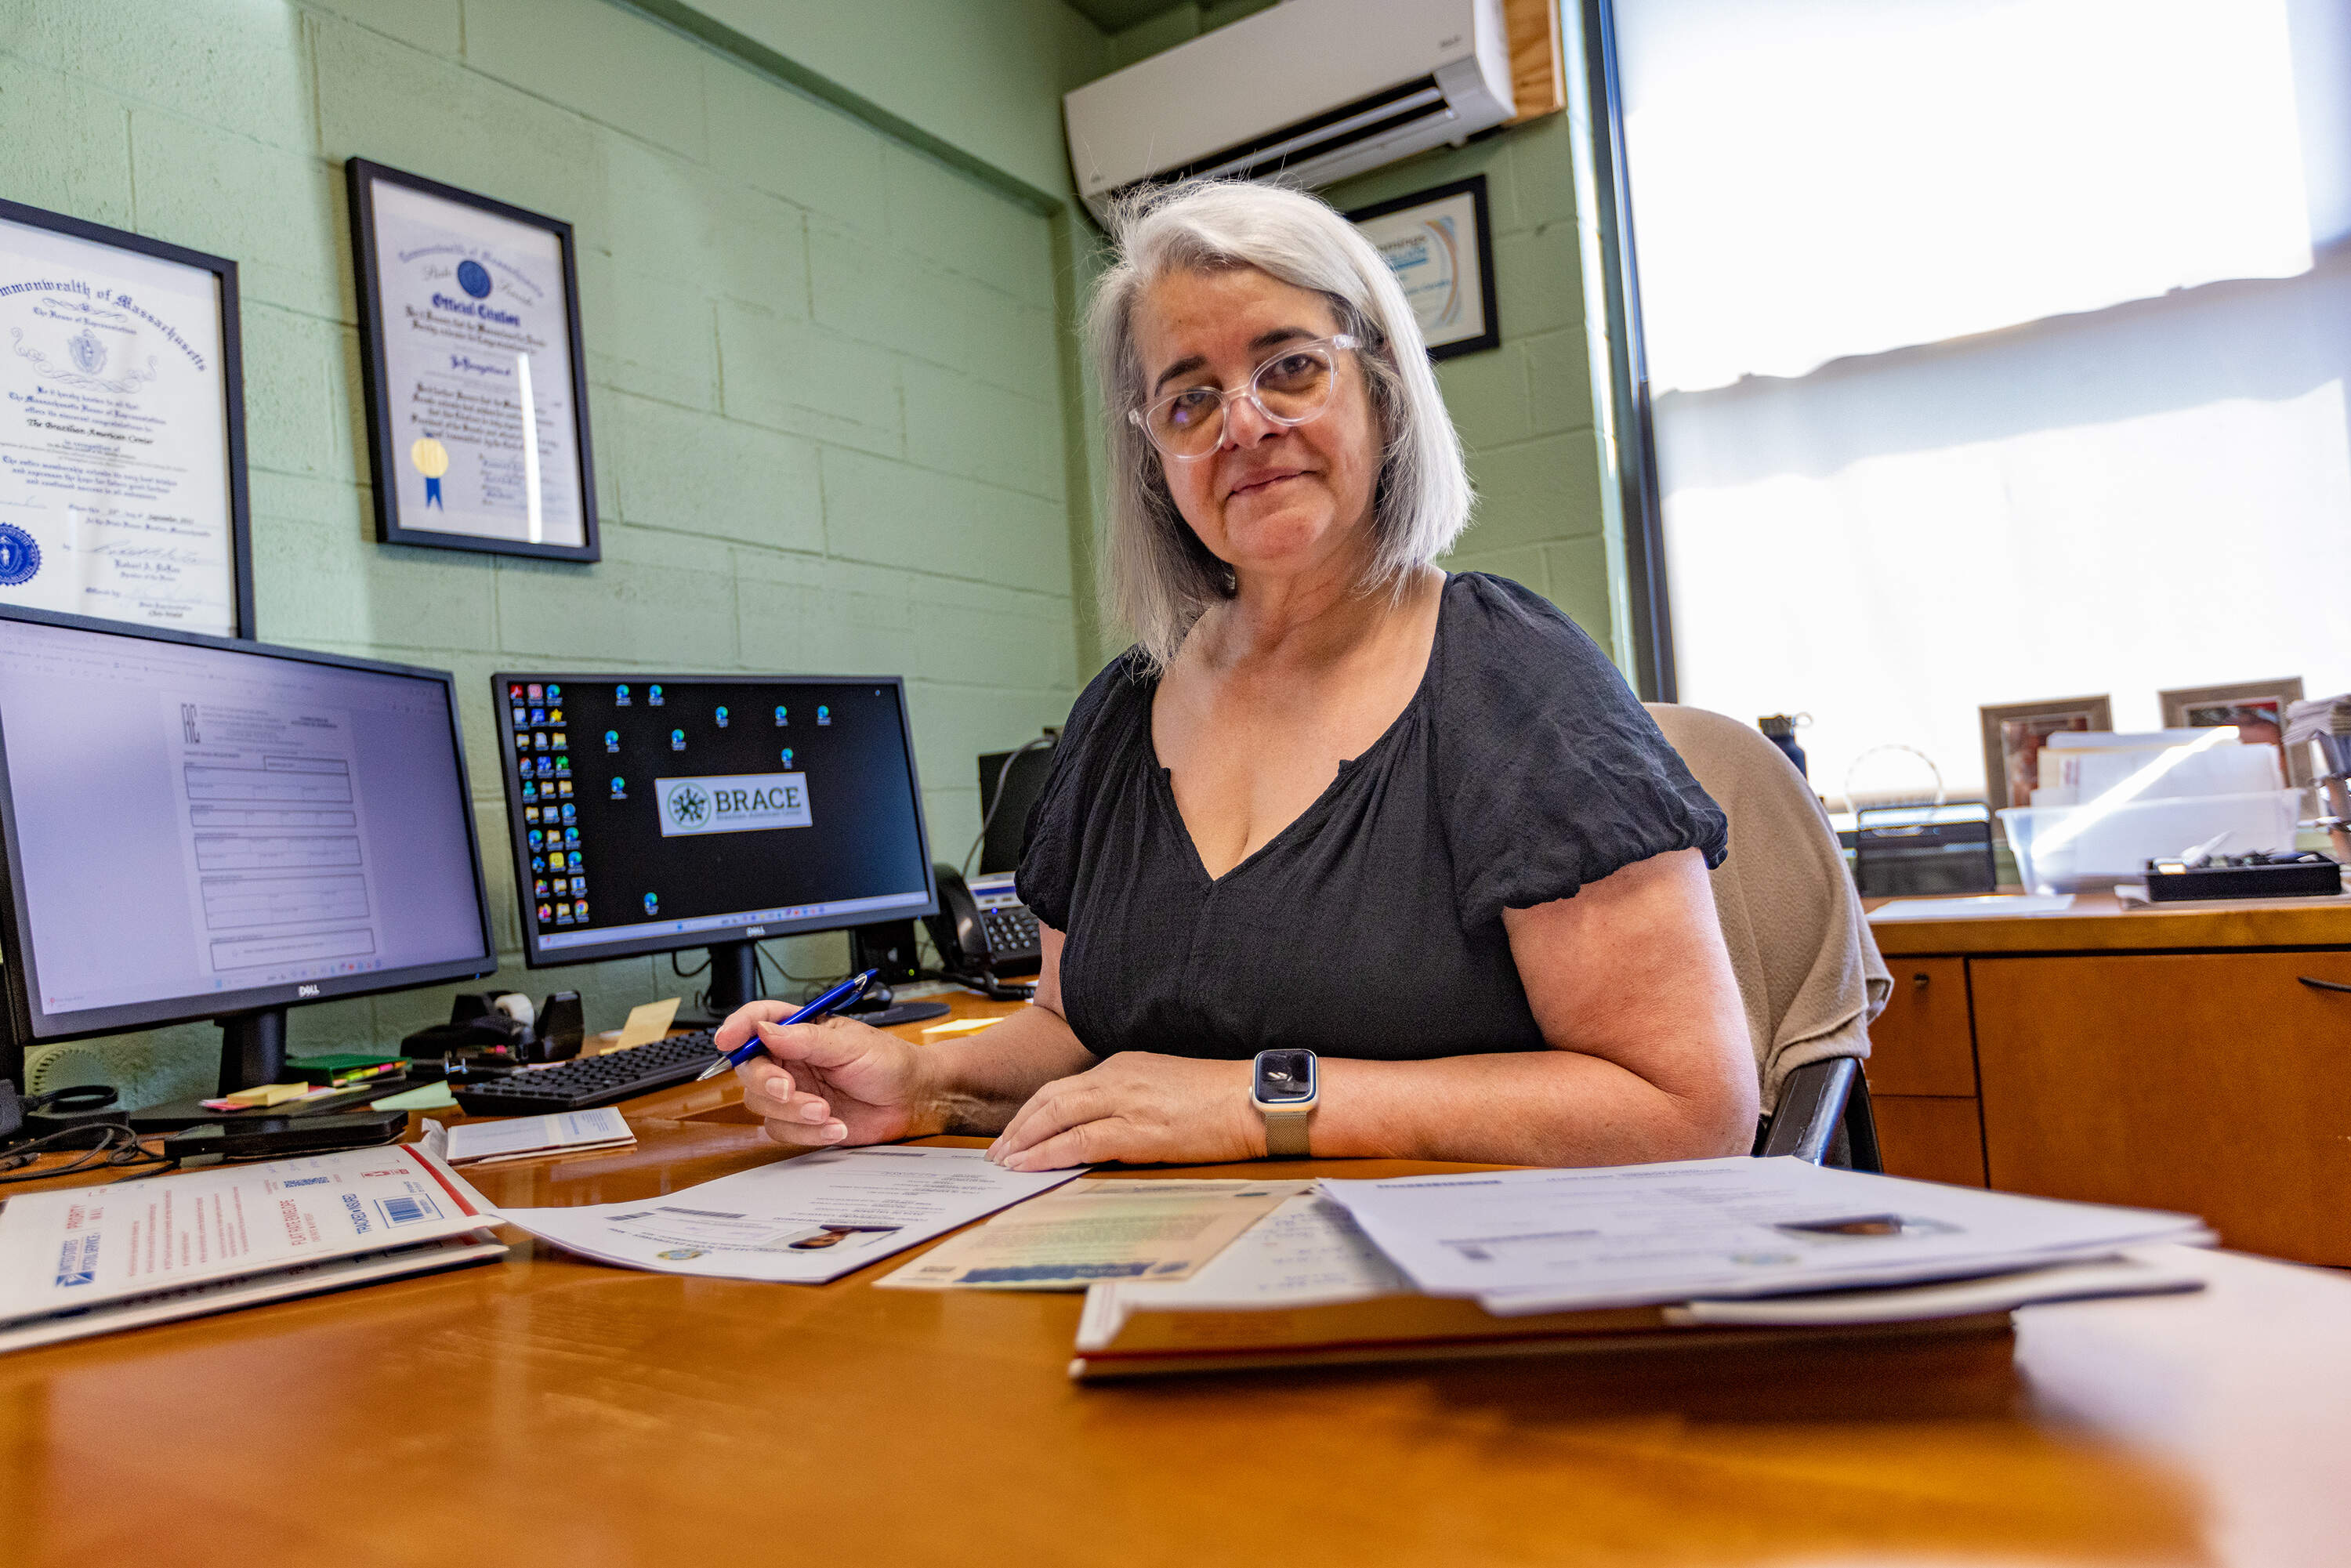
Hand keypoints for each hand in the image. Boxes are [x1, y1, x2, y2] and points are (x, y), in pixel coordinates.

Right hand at [713, 1001, 940, 1149]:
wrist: (911, 1101)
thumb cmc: (888, 1063)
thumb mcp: (850, 1044)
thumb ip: (806, 1039)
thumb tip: (766, 1030)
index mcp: (800, 1030)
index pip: (758, 1020)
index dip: (738, 1026)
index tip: (727, 1039)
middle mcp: (790, 1060)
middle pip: (749, 1069)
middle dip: (766, 1083)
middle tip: (790, 1090)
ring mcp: (794, 1092)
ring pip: (762, 1104)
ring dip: (793, 1112)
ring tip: (827, 1112)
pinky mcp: (801, 1121)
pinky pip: (782, 1130)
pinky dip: (808, 1133)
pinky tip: (836, 1127)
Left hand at [986, 1052, 1260, 1170]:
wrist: (1254, 1100)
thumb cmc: (1219, 1099)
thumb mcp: (1163, 1086)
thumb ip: (1130, 1098)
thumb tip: (1102, 1124)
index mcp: (1122, 1065)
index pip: (1062, 1087)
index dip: (1031, 1112)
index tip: (1014, 1134)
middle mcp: (1118, 1077)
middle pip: (1048, 1098)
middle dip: (1016, 1127)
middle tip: (996, 1152)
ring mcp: (1127, 1101)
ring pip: (1056, 1115)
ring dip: (1023, 1140)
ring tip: (1004, 1162)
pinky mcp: (1140, 1130)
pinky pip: (1080, 1140)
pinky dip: (1048, 1152)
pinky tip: (1030, 1166)